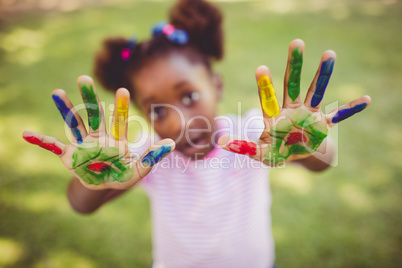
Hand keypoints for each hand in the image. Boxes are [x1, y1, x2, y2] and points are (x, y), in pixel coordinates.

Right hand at [22, 75, 174, 189]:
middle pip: (93, 115)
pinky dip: (42, 142)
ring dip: (66, 110)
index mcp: (115, 140)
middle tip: (84, 78)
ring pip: (74, 124)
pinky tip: (26, 134)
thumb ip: (153, 157)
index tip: (123, 90)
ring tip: (57, 92)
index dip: (121, 107)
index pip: (119, 121)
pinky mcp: (70, 156)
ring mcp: (83, 145)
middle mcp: (98, 138)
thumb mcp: (139, 170)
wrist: (102, 188)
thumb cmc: (121, 177)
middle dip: (89, 98)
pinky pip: (54, 147)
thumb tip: (172, 144)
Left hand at [219, 39, 370, 165]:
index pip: (268, 98)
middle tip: (296, 42)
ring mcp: (309, 114)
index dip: (265, 85)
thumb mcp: (260, 152)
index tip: (261, 67)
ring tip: (329, 54)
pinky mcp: (323, 123)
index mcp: (275, 116)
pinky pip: (339, 116)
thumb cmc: (276, 150)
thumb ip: (243, 147)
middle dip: (294, 65)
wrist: (296, 153)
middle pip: (292, 84)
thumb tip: (219, 142)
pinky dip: (350, 110)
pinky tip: (365, 100)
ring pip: (316, 92)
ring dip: (322, 75)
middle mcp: (292, 109)